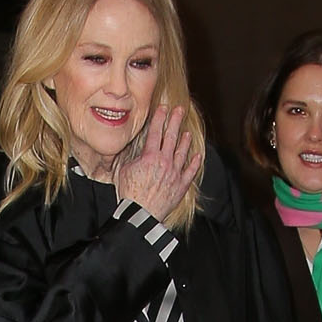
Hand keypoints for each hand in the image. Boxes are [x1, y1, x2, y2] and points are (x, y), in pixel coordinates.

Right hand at [115, 105, 201, 220]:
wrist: (141, 213)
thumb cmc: (129, 194)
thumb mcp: (123, 171)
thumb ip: (130, 157)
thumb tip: (129, 149)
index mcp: (150, 157)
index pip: (156, 132)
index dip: (159, 118)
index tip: (163, 108)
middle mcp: (165, 162)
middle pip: (171, 137)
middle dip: (175, 121)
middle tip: (179, 110)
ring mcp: (174, 174)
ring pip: (182, 152)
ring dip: (185, 141)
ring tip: (187, 132)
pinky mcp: (180, 186)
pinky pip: (190, 172)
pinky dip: (194, 163)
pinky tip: (197, 156)